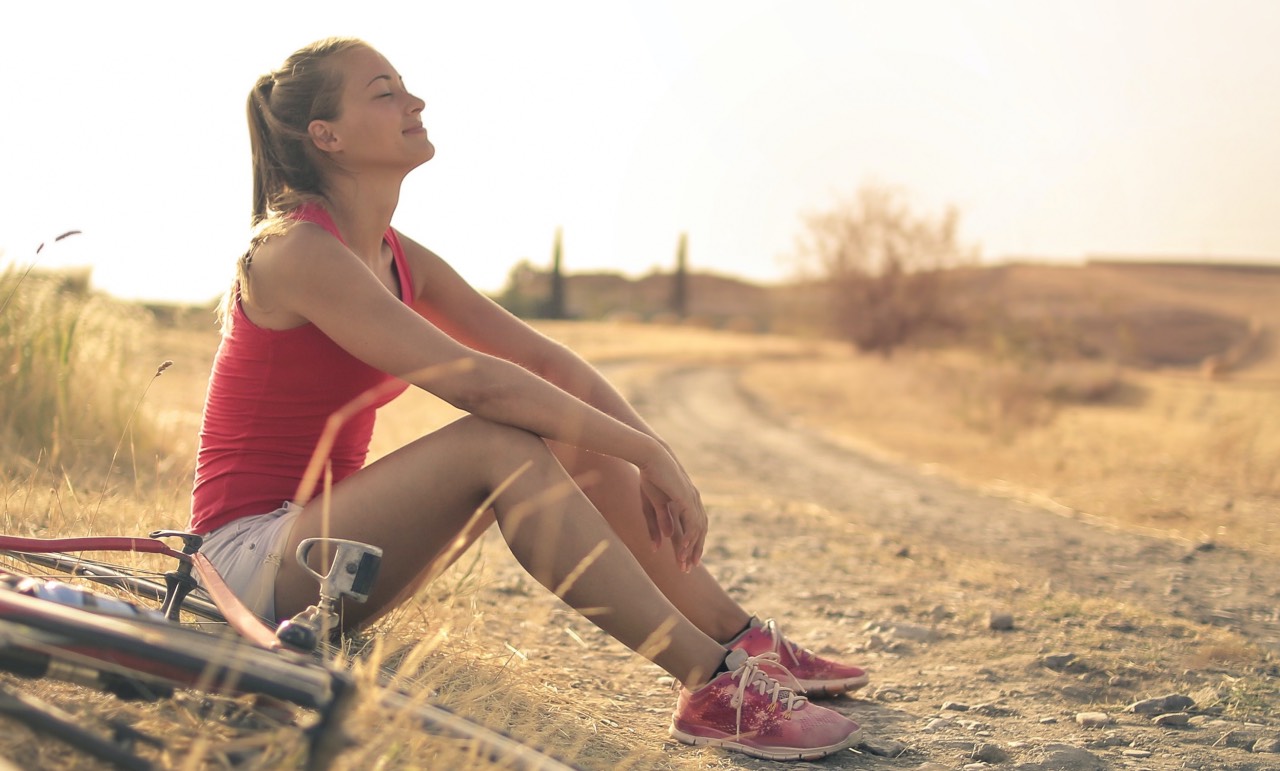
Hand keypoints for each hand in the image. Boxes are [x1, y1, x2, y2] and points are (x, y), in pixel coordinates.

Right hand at [637, 449, 706, 572]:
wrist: (650, 455)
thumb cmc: (650, 476)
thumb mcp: (651, 505)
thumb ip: (657, 525)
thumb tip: (660, 546)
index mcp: (686, 501)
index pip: (694, 527)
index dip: (691, 544)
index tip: (686, 561)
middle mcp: (693, 501)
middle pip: (699, 531)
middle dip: (694, 551)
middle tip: (689, 569)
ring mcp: (692, 499)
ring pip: (698, 530)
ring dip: (692, 548)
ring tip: (684, 564)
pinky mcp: (687, 498)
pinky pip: (692, 523)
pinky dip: (690, 538)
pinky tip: (684, 549)